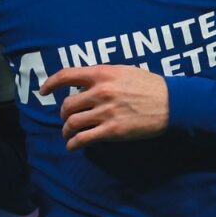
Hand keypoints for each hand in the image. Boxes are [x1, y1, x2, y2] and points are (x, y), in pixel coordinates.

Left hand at [39, 65, 168, 150]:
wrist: (172, 102)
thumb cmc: (149, 84)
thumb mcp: (123, 70)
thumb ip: (102, 75)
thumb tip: (82, 83)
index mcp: (102, 74)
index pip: (66, 75)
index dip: (51, 83)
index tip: (44, 90)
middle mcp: (100, 92)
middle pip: (67, 104)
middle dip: (63, 113)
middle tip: (66, 118)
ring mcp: (106, 112)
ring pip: (73, 123)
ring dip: (67, 130)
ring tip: (68, 132)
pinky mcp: (113, 131)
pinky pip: (84, 139)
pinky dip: (74, 144)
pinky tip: (73, 146)